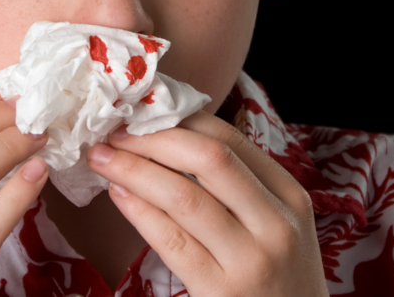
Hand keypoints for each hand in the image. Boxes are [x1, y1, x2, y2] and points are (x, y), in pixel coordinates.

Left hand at [87, 112, 328, 296]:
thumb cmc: (277, 280)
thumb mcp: (279, 227)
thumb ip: (241, 189)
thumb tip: (172, 140)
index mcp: (290, 197)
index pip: (231, 140)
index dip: (181, 120)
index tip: (144, 114)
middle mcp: (276, 224)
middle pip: (208, 159)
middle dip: (153, 139)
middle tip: (115, 132)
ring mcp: (250, 260)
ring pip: (183, 197)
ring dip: (134, 170)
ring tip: (102, 159)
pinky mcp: (221, 292)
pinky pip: (171, 241)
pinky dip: (139, 211)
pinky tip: (118, 195)